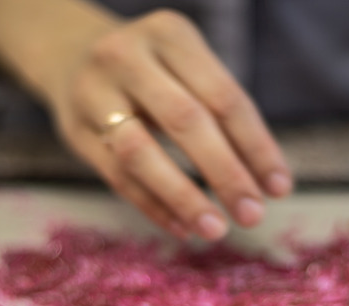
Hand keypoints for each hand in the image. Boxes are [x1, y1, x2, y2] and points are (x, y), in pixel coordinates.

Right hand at [0, 1, 291, 240]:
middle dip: (225, 173)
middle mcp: (127, 56)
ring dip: (183, 196)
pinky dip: (152, 205)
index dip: (256, 146)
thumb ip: (221, 112)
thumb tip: (267, 181)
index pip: (224, 97)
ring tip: (215, 230)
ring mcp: (94, 92)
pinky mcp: (74, 130)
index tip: (280, 188)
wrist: (68, 53)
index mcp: (170, 34)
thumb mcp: (185, 66)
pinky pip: (116, 176)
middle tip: (252, 214)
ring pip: (141, 152)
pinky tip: (181, 227)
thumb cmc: (151, 69)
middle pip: (186, 120)